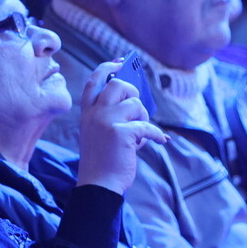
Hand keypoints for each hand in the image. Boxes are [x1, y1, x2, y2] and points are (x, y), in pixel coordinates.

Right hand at [77, 61, 168, 194]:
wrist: (99, 184)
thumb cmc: (102, 161)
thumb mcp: (97, 133)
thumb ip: (108, 115)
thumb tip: (134, 101)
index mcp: (87, 113)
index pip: (94, 82)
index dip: (107, 68)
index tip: (120, 63)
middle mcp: (94, 113)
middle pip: (118, 85)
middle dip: (133, 93)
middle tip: (136, 110)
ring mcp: (106, 121)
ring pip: (135, 104)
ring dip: (143, 119)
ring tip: (140, 135)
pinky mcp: (121, 132)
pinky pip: (147, 126)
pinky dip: (156, 135)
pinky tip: (159, 141)